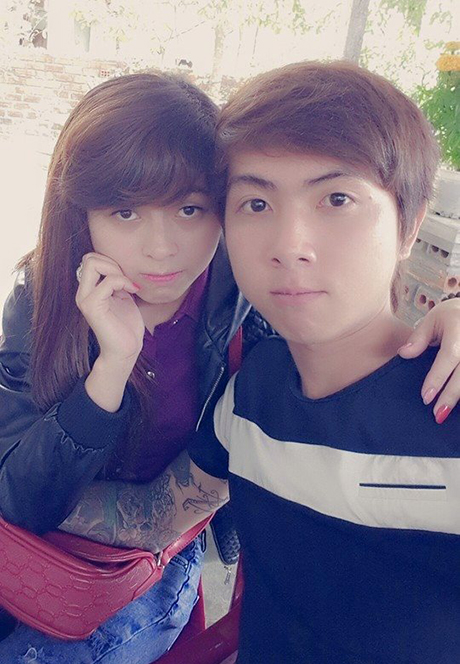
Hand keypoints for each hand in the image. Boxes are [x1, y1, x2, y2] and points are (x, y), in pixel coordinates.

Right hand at [76, 253, 143, 368]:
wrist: (127, 349)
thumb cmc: (126, 325)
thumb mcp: (123, 296)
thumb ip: (117, 281)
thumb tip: (120, 264)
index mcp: (89, 290)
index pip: (91, 259)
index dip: (111, 262)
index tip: (126, 277)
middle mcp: (83, 293)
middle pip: (89, 258)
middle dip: (112, 263)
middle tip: (126, 279)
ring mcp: (85, 299)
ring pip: (93, 263)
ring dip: (117, 271)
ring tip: (128, 285)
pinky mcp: (92, 306)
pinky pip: (108, 281)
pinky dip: (123, 281)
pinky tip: (132, 291)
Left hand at [398, 299, 459, 422]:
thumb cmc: (451, 316)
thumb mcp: (432, 320)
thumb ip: (418, 338)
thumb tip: (403, 354)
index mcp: (459, 329)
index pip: (449, 356)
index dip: (438, 378)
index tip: (425, 397)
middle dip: (451, 395)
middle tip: (438, 414)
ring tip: (447, 413)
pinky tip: (459, 406)